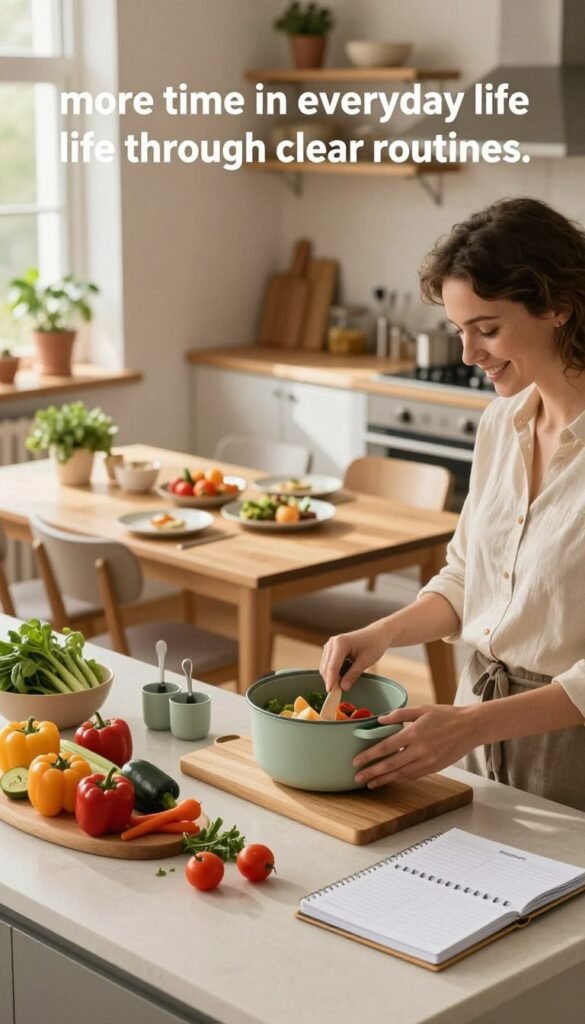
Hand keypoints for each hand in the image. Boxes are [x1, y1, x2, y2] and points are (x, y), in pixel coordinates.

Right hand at [320, 622, 388, 691]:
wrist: (377, 635)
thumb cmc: (374, 645)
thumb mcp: (365, 661)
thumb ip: (353, 674)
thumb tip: (343, 687)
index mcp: (340, 643)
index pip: (332, 667)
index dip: (331, 681)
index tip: (331, 693)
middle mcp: (331, 643)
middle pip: (326, 668)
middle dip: (331, 680)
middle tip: (340, 692)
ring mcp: (330, 646)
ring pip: (325, 667)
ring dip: (332, 677)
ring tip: (345, 681)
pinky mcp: (331, 650)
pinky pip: (328, 664)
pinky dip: (334, 672)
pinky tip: (344, 674)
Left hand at [352, 704, 479, 787]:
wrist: (471, 727)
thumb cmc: (446, 715)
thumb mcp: (422, 709)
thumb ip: (400, 713)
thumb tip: (381, 719)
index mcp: (414, 733)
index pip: (386, 747)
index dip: (370, 755)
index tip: (356, 761)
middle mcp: (420, 750)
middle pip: (390, 764)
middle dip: (372, 772)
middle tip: (357, 777)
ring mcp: (428, 761)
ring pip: (401, 774)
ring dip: (384, 780)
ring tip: (370, 784)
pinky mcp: (435, 768)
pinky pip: (413, 776)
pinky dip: (400, 779)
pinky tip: (390, 780)